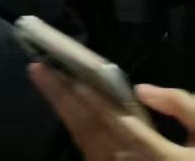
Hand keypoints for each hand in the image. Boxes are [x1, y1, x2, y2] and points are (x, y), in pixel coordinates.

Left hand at [30, 66, 194, 158]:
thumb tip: (143, 90)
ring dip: (63, 109)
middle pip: (93, 133)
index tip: (78, 85)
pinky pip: (89, 149)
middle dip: (65, 99)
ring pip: (85, 141)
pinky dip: (75, 125)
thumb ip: (181, 107)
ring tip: (43, 78)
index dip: (102, 108)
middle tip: (40, 68)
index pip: (127, 131)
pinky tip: (63, 103)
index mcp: (164, 159)